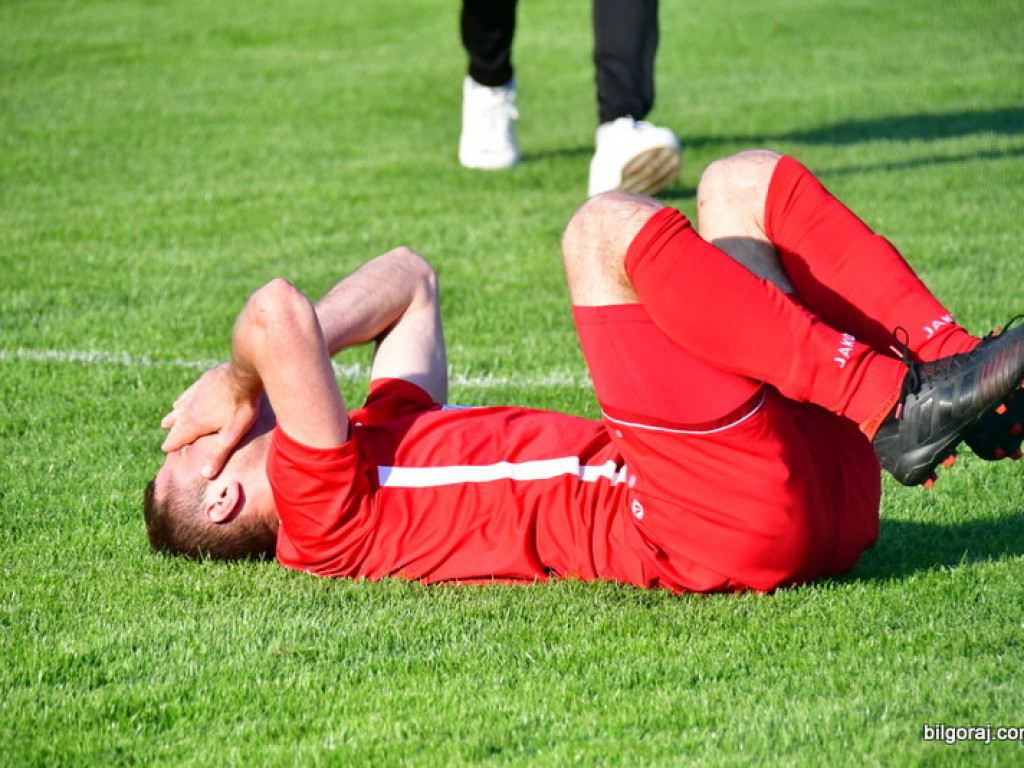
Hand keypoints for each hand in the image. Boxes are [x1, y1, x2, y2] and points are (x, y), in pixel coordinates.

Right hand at [160, 362, 259, 477]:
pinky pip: (187, 394)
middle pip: (178, 423)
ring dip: (173, 417)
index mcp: (196, 422)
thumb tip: (205, 474)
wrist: (244, 372)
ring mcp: (196, 393)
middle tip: (167, 440)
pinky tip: (180, 401)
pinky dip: (181, 401)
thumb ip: (218, 453)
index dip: (172, 444)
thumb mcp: (233, 434)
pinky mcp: (203, 381)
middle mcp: (191, 408)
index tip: (165, 450)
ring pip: (180, 408)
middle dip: (172, 433)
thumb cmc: (241, 405)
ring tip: (166, 422)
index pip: (179, 437)